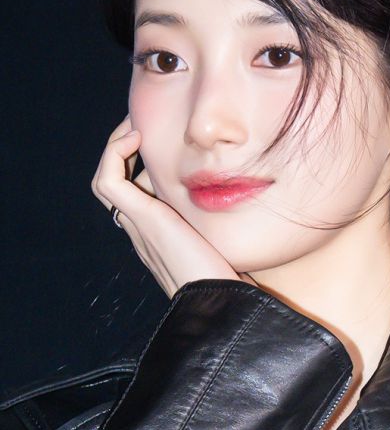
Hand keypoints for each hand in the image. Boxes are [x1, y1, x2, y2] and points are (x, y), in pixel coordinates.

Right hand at [91, 114, 258, 297]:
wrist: (223, 307)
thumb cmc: (232, 279)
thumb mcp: (226, 240)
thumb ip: (224, 220)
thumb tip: (244, 194)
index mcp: (158, 233)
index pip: (136, 191)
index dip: (141, 162)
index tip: (161, 136)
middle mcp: (142, 228)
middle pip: (116, 182)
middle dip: (126, 149)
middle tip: (145, 123)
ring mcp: (138, 225)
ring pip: (106, 179)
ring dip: (116, 147)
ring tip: (136, 126)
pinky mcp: (143, 220)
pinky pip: (108, 181)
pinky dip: (115, 154)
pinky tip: (138, 137)